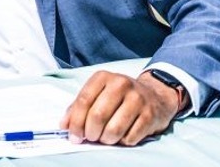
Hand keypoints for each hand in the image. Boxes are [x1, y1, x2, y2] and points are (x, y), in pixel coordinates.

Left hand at [59, 70, 180, 145]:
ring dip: (106, 139)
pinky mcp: (150, 115)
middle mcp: (121, 84)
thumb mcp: (97, 94)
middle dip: (90, 133)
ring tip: (105, 137)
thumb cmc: (118, 97)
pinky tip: (122, 135)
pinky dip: (122, 141)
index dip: (76, 122)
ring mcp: (137, 99)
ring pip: (113, 130)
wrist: (155, 95)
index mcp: (103, 77)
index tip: (73, 135)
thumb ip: (78, 107)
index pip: (84, 100)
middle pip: (97, 116)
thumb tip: (64, 126)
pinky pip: (130, 137)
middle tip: (90, 137)